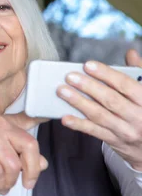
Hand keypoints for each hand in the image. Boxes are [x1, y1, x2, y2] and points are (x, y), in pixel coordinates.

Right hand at [0, 113, 48, 194]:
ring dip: (10, 182)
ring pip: (12, 166)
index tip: (51, 116)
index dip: (41, 117)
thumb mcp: (6, 152)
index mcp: (8, 122)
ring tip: (3, 187)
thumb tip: (43, 164)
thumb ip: (25, 155)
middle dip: (31, 172)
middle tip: (27, 185)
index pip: (29, 121)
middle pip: (28, 148)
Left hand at [57, 49, 141, 170]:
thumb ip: (139, 72)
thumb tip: (130, 53)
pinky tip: (65, 118)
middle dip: (88, 87)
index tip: (87, 65)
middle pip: (110, 100)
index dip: (106, 74)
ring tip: (62, 91)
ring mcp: (126, 130)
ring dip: (78, 102)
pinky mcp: (115, 141)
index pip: (125, 85)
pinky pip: (94, 132)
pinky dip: (79, 124)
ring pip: (99, 115)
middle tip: (70, 77)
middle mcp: (138, 117)